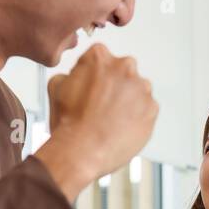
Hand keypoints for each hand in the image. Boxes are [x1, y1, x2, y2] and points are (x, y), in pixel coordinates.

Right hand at [35, 44, 158, 200]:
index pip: (99, 58)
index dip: (93, 76)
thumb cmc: (69, 123)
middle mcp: (125, 67)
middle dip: (114, 86)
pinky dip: (137, 118)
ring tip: (110, 120)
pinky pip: (146, 110)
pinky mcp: (152, 109)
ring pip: (136, 91)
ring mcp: (141, 88)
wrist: (83, 152)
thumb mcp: (56, 87)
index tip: (91, 89)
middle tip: (100, 106)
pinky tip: (121, 128)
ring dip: (127, 101)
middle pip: (122, 72)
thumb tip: (75, 77)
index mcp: (99, 56)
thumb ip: (70, 74)